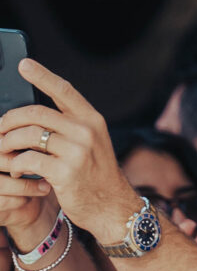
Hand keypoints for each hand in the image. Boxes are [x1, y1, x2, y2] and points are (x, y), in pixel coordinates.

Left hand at [0, 63, 139, 242]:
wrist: (112, 206)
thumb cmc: (95, 175)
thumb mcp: (90, 144)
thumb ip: (68, 127)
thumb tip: (29, 117)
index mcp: (92, 120)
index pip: (64, 90)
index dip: (42, 75)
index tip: (23, 64)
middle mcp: (86, 131)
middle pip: (35, 113)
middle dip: (9, 121)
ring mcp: (77, 151)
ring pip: (27, 136)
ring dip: (7, 145)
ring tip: (5, 154)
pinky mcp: (65, 171)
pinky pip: (27, 160)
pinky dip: (15, 165)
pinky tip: (17, 171)